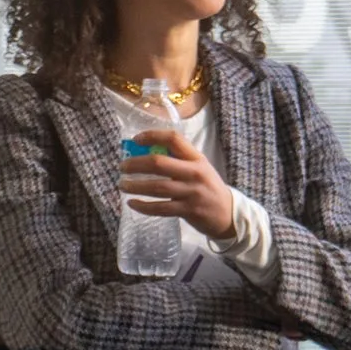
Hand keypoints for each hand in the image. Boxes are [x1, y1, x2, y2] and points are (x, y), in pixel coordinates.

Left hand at [121, 127, 237, 241]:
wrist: (228, 214)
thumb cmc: (207, 187)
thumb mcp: (199, 168)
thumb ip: (178, 160)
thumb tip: (146, 152)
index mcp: (196, 158)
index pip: (173, 139)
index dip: (152, 136)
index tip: (135, 139)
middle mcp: (194, 173)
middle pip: (159, 163)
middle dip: (136, 164)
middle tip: (122, 167)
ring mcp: (192, 192)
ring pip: (157, 187)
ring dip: (136, 186)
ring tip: (122, 185)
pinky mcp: (188, 211)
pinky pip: (160, 208)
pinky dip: (144, 206)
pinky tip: (132, 203)